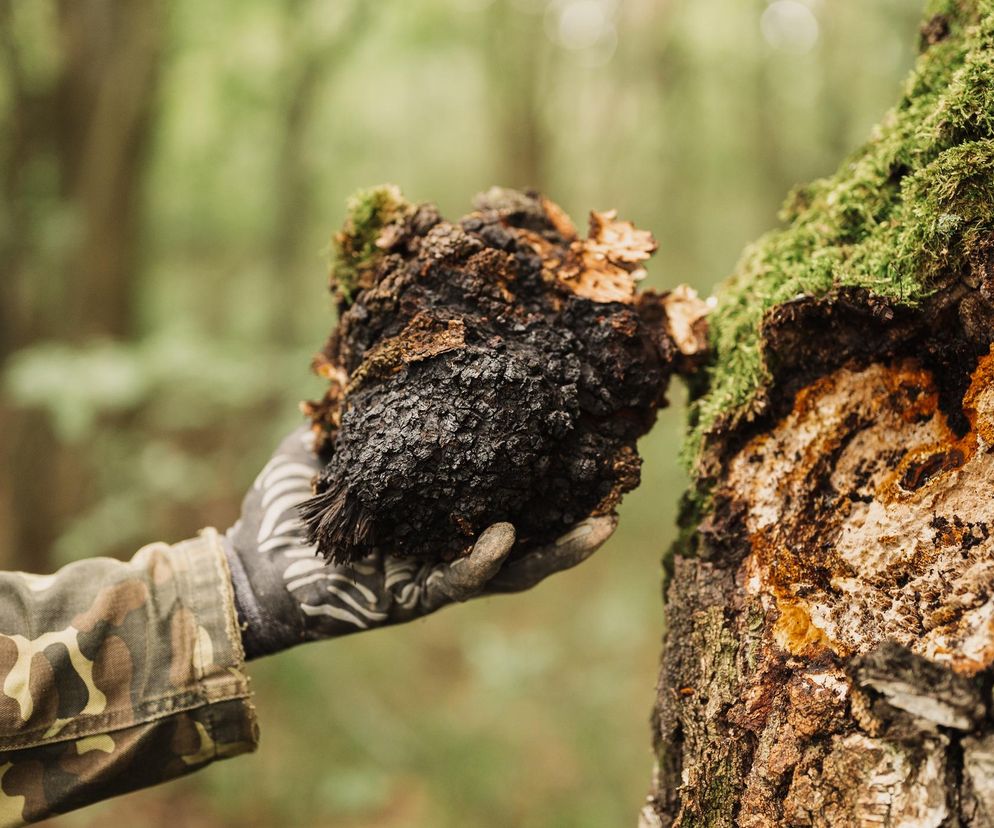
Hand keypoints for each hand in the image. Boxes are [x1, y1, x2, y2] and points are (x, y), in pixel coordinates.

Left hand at [223, 427, 616, 657]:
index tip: (587, 434)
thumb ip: (363, 408)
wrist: (250, 566)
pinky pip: (460, 581)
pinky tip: (506, 533)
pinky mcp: (414, 598)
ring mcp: (438, 574)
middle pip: (531, 534)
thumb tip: (382, 350)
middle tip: (620, 487)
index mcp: (442, 509)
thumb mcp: (335, 445)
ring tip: (602, 522)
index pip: (507, 491)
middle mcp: (451, 543)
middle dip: (578, 516)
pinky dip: (485, 559)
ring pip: (515, 568)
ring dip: (561, 550)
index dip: (549, 472)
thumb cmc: (292, 507)